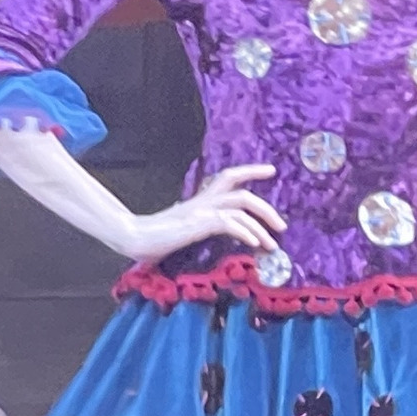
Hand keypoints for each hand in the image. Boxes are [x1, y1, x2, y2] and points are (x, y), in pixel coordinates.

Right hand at [122, 165, 283, 264]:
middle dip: (267, 208)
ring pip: (241, 206)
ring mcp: (200, 210)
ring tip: (272, 245)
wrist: (133, 237)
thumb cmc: (153, 238)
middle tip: (282, 226)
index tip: (271, 171)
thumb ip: (198, 227)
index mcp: (200, 200)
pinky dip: (246, 231)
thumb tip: (213, 234)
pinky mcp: (197, 223)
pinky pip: (229, 222)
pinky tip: (254, 244)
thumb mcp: (182, 230)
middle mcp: (203, 201)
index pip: (229, 177)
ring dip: (262, 225)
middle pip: (242, 192)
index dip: (251, 171)